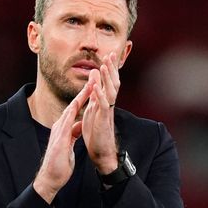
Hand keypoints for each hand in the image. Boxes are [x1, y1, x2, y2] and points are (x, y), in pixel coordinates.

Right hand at [32, 76, 95, 202]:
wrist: (51, 177)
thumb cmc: (60, 163)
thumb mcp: (69, 144)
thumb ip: (72, 134)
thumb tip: (77, 127)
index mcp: (64, 128)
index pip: (76, 110)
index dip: (85, 98)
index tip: (94, 87)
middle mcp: (60, 126)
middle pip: (73, 105)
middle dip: (84, 91)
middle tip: (93, 78)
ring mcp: (58, 131)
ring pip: (70, 109)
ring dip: (80, 97)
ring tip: (89, 85)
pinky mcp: (59, 138)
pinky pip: (68, 122)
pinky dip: (74, 111)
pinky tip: (79, 104)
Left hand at [81, 52, 121, 173]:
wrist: (101, 152)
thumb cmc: (96, 133)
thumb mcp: (93, 109)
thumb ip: (95, 94)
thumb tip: (94, 80)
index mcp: (105, 102)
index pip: (110, 82)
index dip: (110, 69)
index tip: (109, 55)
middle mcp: (109, 105)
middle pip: (113, 83)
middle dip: (112, 69)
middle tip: (111, 54)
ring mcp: (107, 112)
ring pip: (110, 92)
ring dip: (107, 78)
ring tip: (104, 65)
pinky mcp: (103, 120)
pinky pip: (103, 106)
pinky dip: (99, 95)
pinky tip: (95, 86)